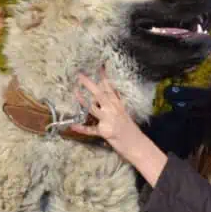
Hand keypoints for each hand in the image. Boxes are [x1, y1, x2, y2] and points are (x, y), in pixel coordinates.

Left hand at [72, 69, 168, 185]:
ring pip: (94, 109)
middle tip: (80, 75)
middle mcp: (113, 110)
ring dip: (83, 101)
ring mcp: (109, 121)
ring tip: (74, 92)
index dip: (103, 77)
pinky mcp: (105, 132)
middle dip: (89, 84)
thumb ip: (116, 102)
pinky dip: (82, 128)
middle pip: (100, 94)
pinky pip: (91, 130)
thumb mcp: (124, 113)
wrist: (137, 145)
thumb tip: (112, 91)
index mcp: (117, 105)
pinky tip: (73, 125)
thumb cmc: (129, 130)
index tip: (98, 66)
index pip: (110, 88)